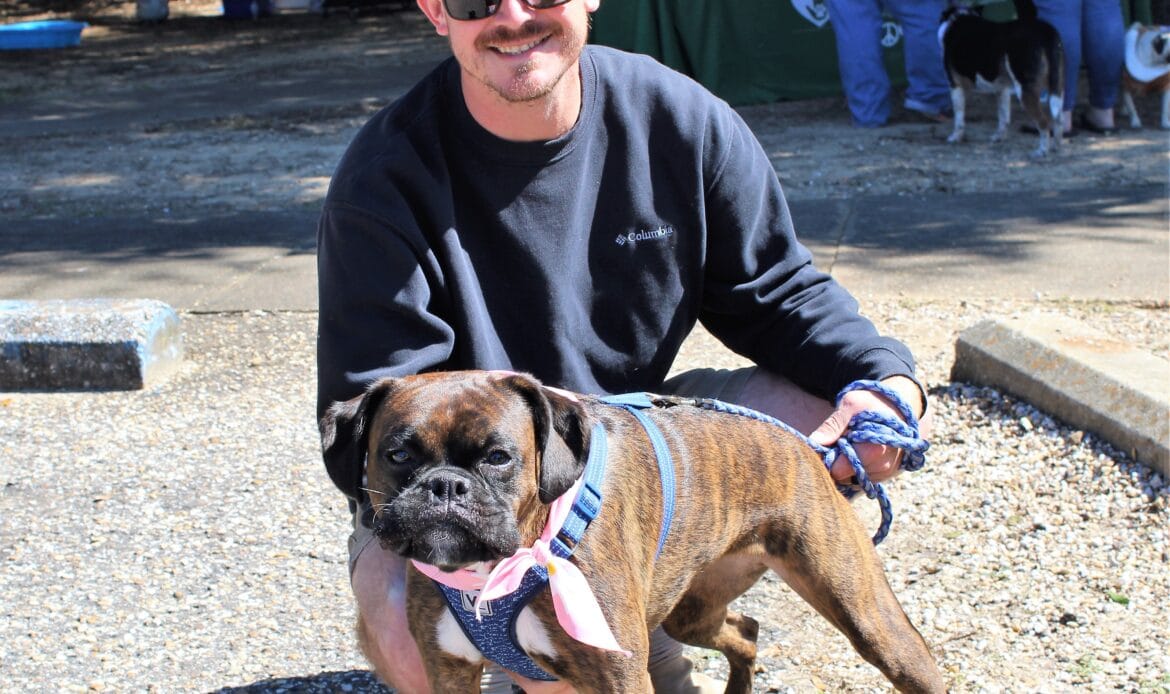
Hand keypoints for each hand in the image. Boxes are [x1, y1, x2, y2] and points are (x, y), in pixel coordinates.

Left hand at [808, 375, 927, 483]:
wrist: (899, 408)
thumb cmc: (872, 404)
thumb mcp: (851, 405)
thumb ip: (833, 424)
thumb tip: (815, 442)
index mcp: (873, 450)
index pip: (838, 471)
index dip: (829, 458)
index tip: (830, 444)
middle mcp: (882, 466)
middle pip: (845, 477)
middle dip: (839, 461)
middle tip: (843, 441)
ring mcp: (886, 473)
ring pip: (853, 479)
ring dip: (849, 464)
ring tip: (855, 443)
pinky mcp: (887, 475)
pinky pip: (864, 478)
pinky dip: (859, 466)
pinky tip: (862, 450)